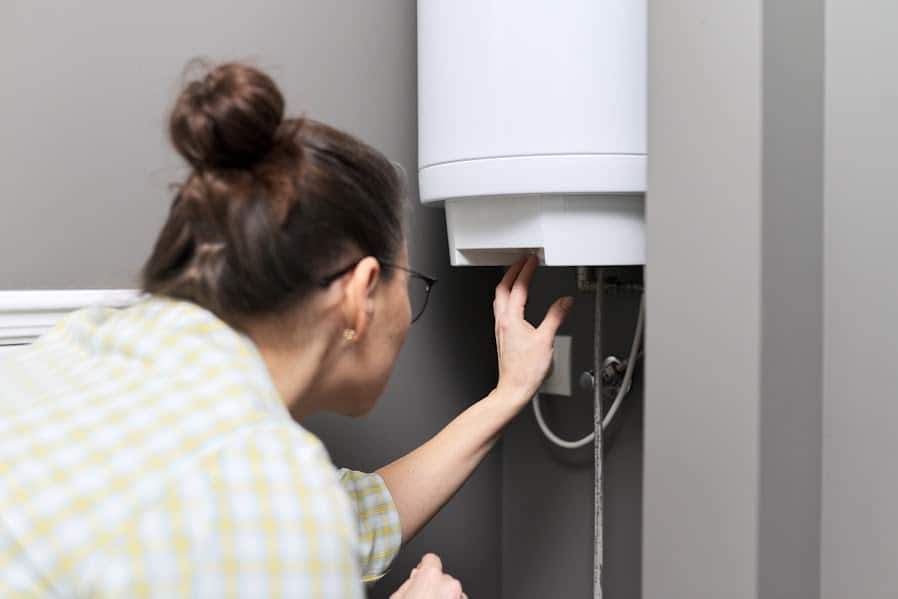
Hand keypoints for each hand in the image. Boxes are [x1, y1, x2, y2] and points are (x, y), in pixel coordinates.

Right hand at [390, 553, 465, 598]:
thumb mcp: (398, 597)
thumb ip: (409, 583)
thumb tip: (415, 577)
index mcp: (431, 576)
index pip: (431, 559)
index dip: (424, 566)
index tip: (421, 572)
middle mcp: (450, 585)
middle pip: (442, 577)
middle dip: (435, 585)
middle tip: (423, 597)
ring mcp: (460, 597)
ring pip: (452, 592)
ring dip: (444, 596)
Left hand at [493, 255, 573, 403]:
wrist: (514, 388)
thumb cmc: (526, 370)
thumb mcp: (546, 340)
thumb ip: (555, 317)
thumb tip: (564, 302)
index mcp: (511, 319)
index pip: (518, 287)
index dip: (525, 271)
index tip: (531, 260)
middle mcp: (502, 321)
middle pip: (502, 288)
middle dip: (512, 272)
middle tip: (522, 262)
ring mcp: (500, 328)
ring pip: (499, 298)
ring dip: (508, 284)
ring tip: (517, 276)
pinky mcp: (502, 335)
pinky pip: (501, 309)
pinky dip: (508, 298)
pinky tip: (516, 302)